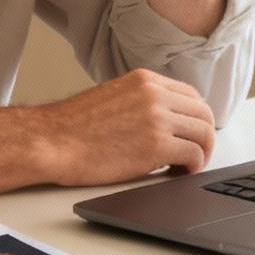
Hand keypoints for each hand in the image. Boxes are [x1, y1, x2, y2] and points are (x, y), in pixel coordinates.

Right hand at [32, 68, 216, 185]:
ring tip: (183, 168)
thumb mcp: (112, 98)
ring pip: (203, 134)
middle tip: (194, 155)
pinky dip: (191, 168)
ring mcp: (157, 118)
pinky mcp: (156, 145)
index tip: (189, 134)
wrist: (51, 141)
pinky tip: (175, 174)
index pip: (191, 95)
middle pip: (203, 113)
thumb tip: (163, 121)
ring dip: (200, 154)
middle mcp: (155, 94)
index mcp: (144, 80)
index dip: (194, 118)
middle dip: (203, 137)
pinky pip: (193, 155)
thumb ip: (140, 102)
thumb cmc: (72, 128)